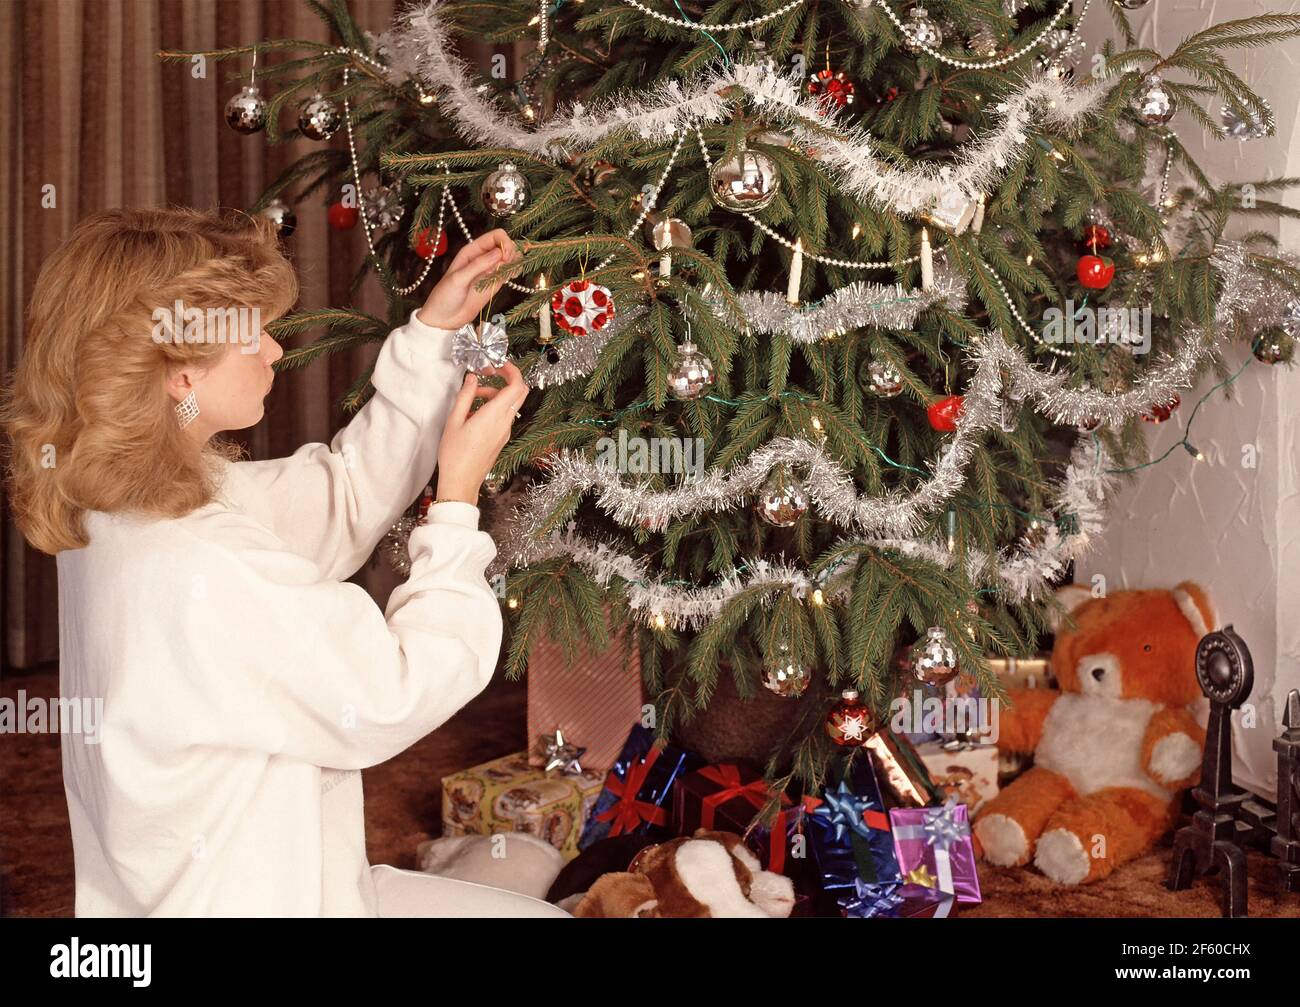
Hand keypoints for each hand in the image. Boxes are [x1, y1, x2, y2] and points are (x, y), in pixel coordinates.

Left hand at [417, 229, 520, 331]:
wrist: (444, 318)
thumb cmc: (445, 296)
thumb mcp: (459, 279)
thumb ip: (478, 265)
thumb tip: (499, 253)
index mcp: (472, 251)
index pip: (495, 236)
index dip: (504, 243)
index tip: (505, 257)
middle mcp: (483, 257)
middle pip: (506, 244)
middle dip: (512, 252)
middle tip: (507, 266)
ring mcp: (490, 270)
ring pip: (510, 257)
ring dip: (515, 262)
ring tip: (510, 273)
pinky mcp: (495, 283)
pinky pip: (509, 271)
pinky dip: (515, 271)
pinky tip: (512, 276)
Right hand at [435, 360, 529, 504]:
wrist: (462, 482)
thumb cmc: (455, 454)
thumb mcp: (454, 421)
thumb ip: (465, 396)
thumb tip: (472, 378)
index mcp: (494, 415)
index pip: (517, 385)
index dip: (512, 370)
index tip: (499, 365)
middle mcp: (505, 422)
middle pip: (519, 393)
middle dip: (507, 379)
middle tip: (488, 376)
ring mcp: (506, 432)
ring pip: (510, 404)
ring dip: (496, 395)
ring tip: (472, 399)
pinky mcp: (502, 439)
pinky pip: (504, 416)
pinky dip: (494, 408)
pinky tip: (475, 414)